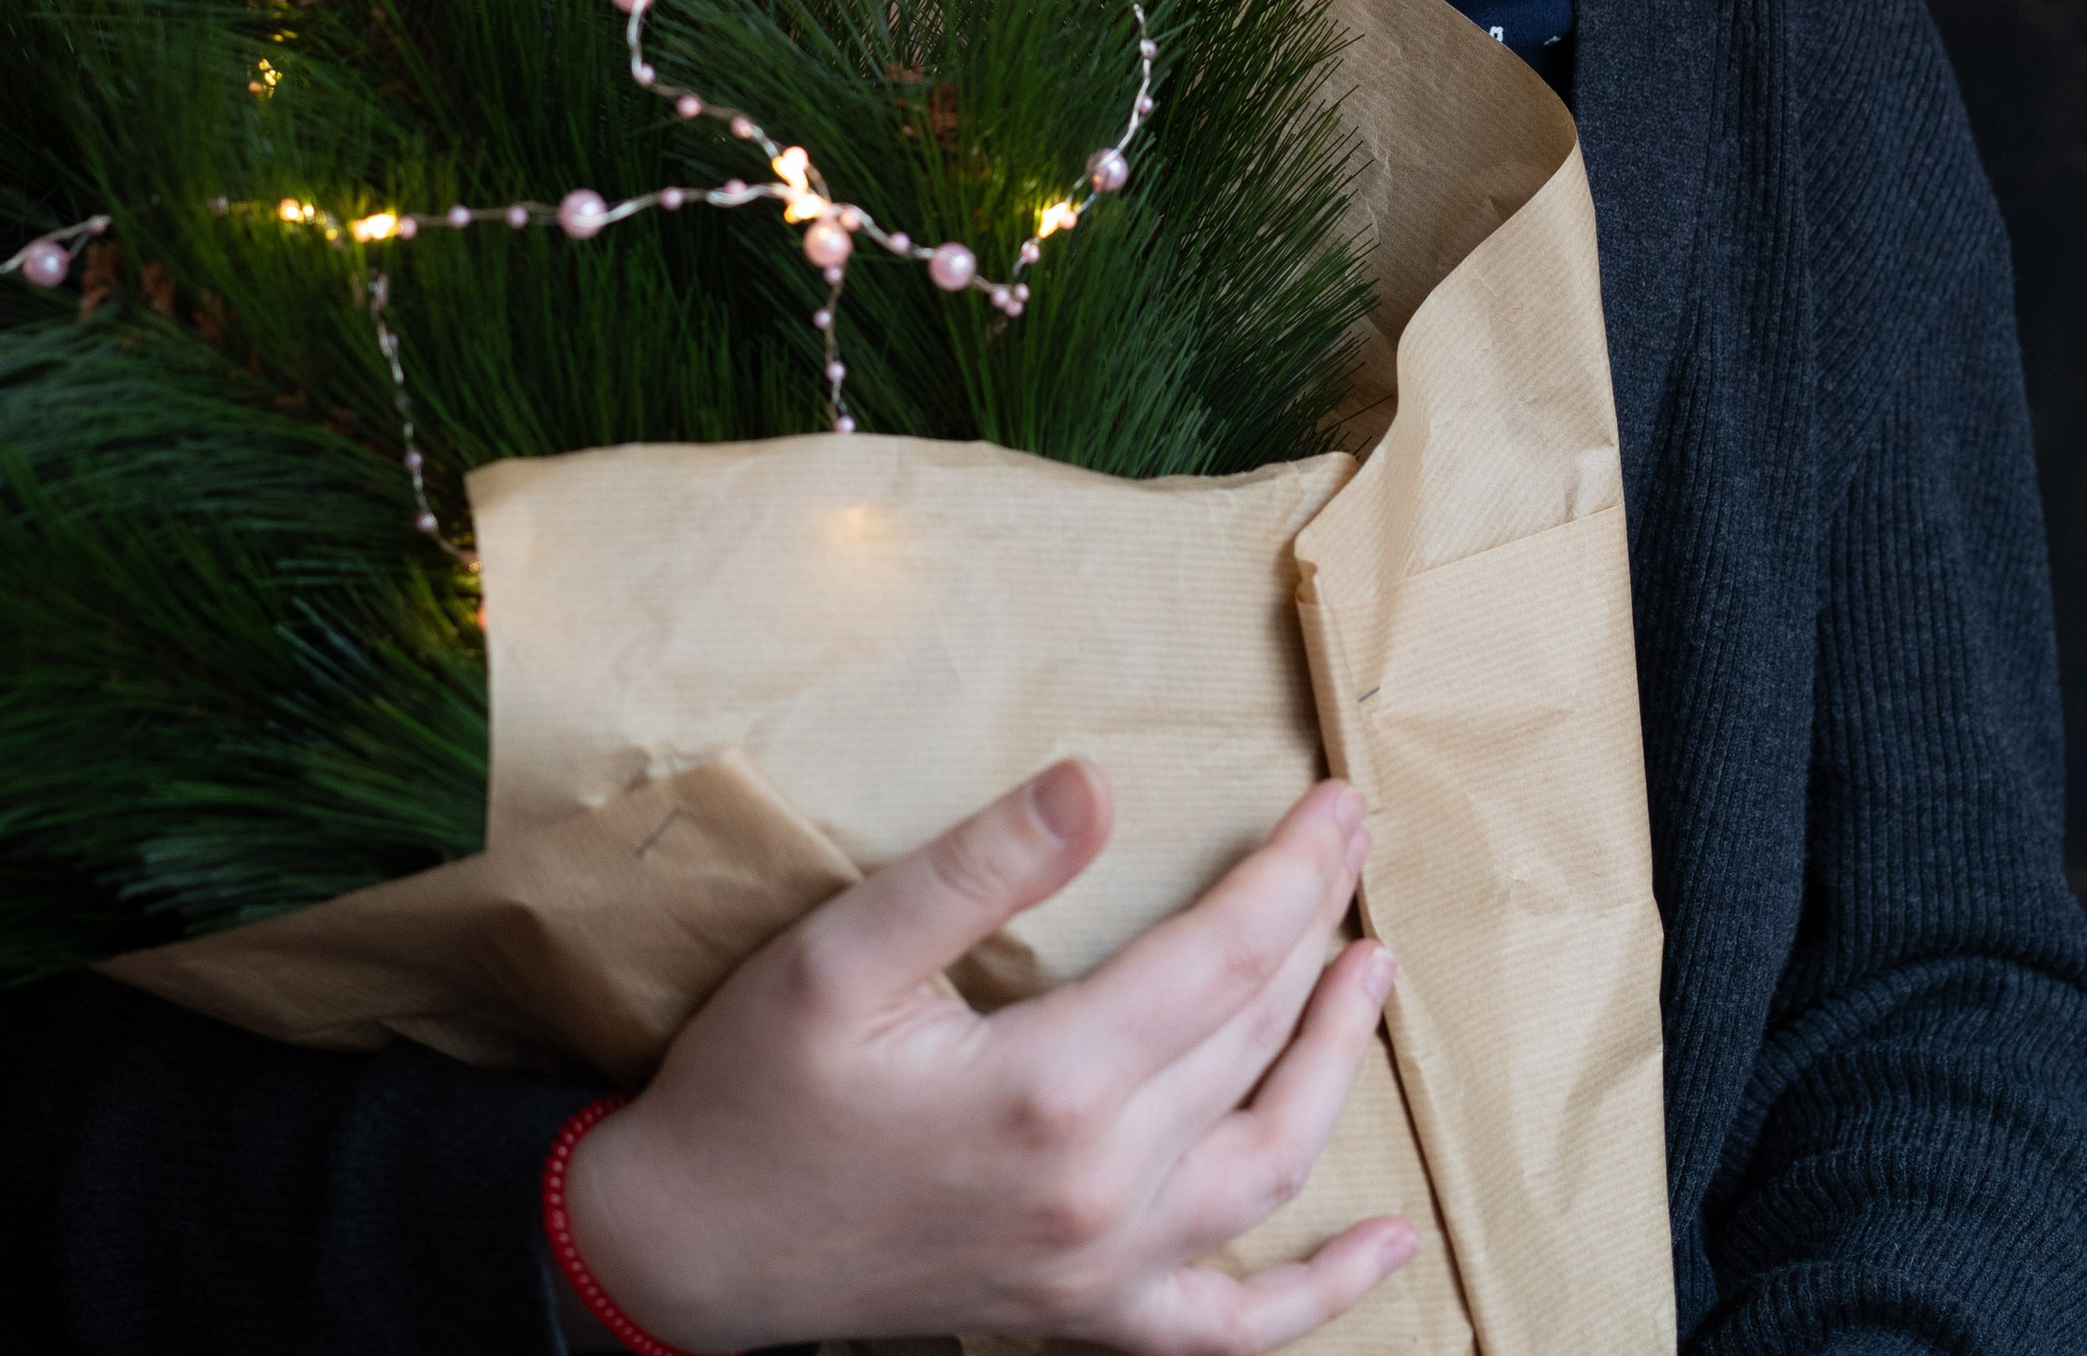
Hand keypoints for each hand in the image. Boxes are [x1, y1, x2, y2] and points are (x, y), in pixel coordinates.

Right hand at [562, 761, 1414, 1353]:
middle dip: (1315, 929)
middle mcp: (1100, 1192)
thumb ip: (976, 868)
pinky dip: (1325, 1290)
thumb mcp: (842, 952)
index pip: (1223, 958)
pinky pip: (1236, 1325)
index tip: (1335, 801)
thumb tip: (1096, 786)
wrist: (695, 1248)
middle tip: (1346, 842)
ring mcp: (1102, 1271)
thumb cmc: (758, 1085)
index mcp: (1050, 1089)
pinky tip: (1391, 1245)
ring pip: (1273, 1163)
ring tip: (1373, 974)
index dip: (1291, 871)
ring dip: (1339, 1065)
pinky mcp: (1085, 1321)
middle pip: (1255, 1040)